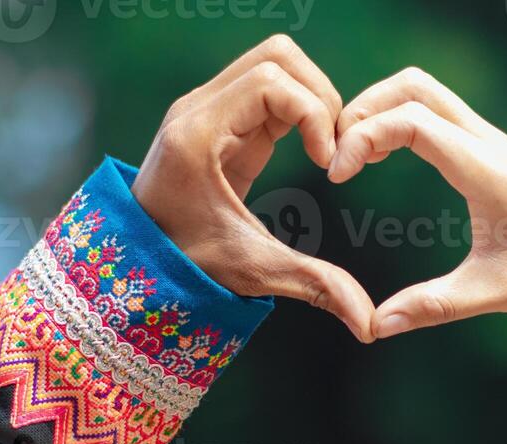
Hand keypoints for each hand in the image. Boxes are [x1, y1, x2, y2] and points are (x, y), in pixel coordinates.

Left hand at [133, 36, 373, 341]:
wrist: (137, 262)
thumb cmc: (185, 266)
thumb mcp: (252, 272)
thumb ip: (313, 285)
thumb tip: (368, 323)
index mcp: (198, 135)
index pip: (272, 82)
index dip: (314, 113)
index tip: (326, 163)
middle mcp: (198, 109)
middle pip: (277, 57)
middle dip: (320, 97)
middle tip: (333, 149)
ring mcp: (206, 107)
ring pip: (275, 64)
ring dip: (310, 98)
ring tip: (324, 148)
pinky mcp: (220, 117)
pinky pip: (269, 88)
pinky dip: (299, 109)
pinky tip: (310, 151)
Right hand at [329, 68, 506, 341]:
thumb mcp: (495, 294)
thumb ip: (432, 306)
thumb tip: (375, 327)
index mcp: (488, 171)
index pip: (411, 121)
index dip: (361, 138)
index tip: (336, 178)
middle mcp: (491, 145)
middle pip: (413, 86)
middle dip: (363, 109)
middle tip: (335, 155)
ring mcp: (496, 144)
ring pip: (426, 93)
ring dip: (382, 111)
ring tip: (353, 156)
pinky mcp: (497, 153)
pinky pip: (440, 114)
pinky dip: (402, 120)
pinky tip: (386, 158)